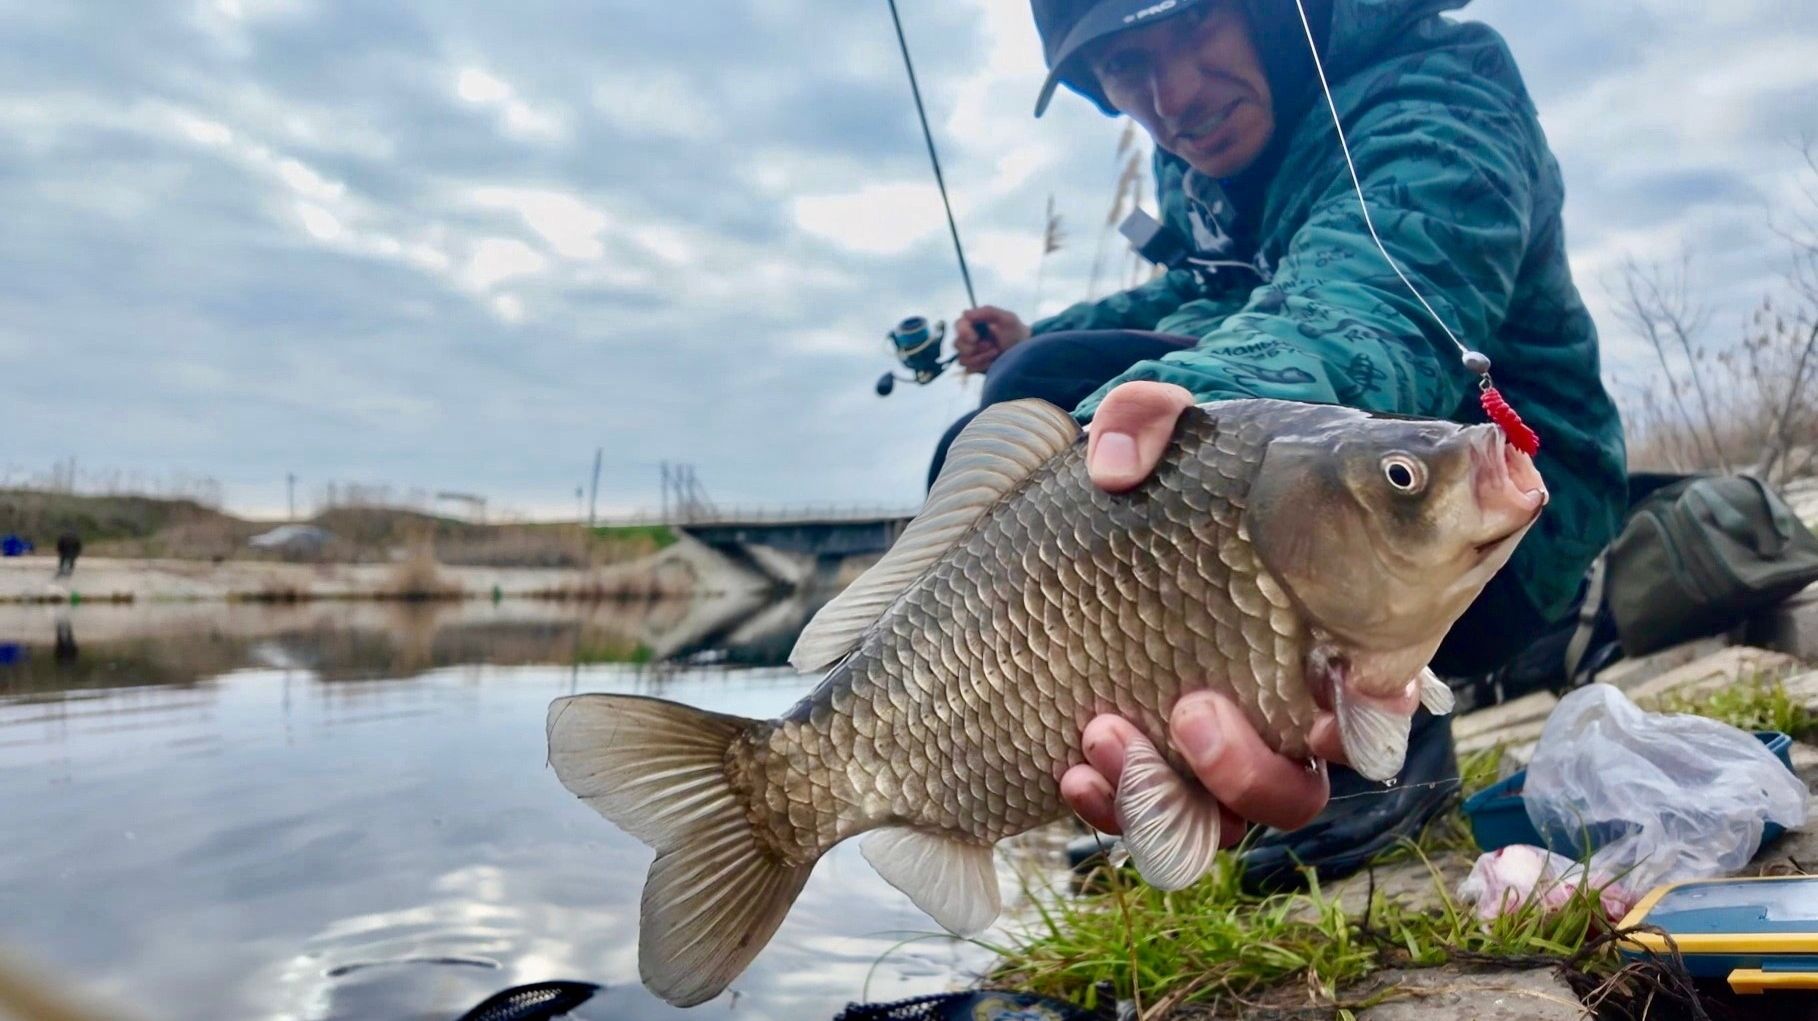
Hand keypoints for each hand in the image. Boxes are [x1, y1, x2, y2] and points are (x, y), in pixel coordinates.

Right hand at [953, 306, 1029, 373]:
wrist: (1026, 353)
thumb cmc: (1016, 333)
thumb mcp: (1007, 318)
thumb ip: (987, 312)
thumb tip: (965, 313)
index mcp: (974, 324)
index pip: (958, 325)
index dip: (963, 332)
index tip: (974, 338)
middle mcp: (969, 338)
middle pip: (957, 344)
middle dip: (974, 348)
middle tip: (991, 346)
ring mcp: (971, 354)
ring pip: (962, 358)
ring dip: (980, 357)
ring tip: (995, 353)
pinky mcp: (974, 366)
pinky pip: (969, 369)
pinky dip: (981, 366)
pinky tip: (992, 362)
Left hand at [1062, 380, 1347, 840]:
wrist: (1116, 520)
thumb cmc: (1179, 478)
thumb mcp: (1169, 427)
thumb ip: (1149, 418)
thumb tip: (1115, 468)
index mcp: (1328, 635)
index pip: (1379, 708)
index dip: (1368, 724)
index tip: (1328, 708)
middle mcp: (1285, 712)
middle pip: (1295, 791)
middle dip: (1244, 771)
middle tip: (1190, 709)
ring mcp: (1221, 751)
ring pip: (1222, 824)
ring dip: (1168, 803)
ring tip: (1102, 733)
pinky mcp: (1158, 771)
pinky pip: (1153, 824)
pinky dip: (1115, 810)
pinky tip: (1072, 768)